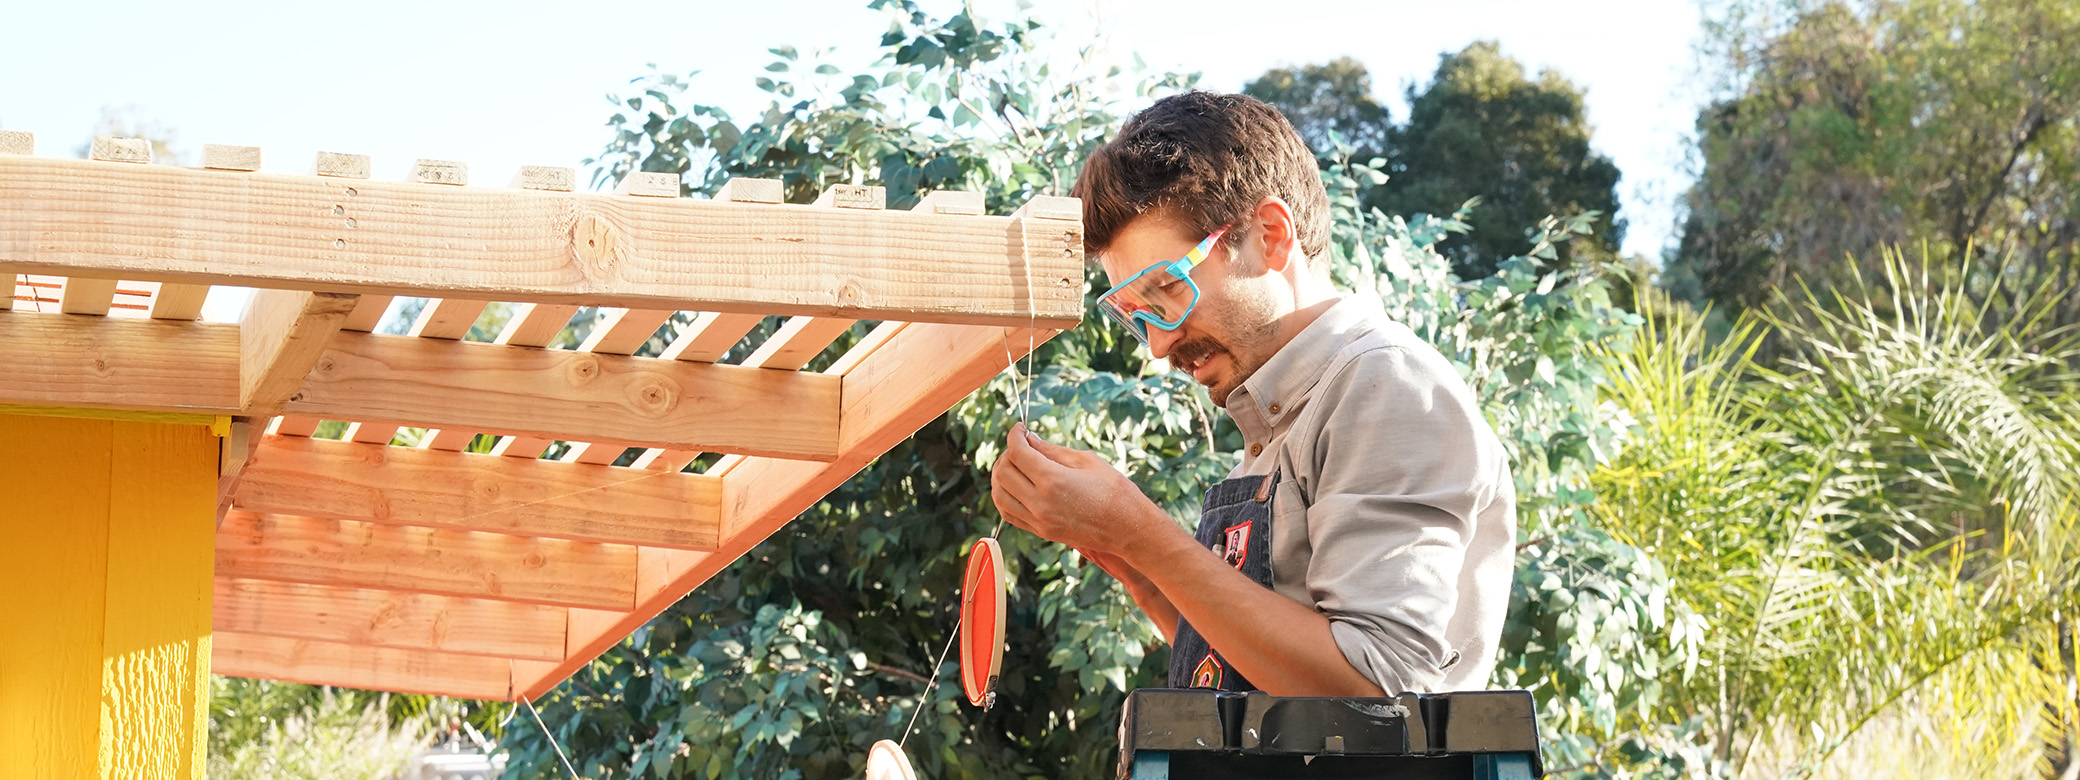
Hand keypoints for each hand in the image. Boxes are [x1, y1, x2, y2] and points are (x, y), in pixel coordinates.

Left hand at [990, 424, 1168, 558]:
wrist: (1129, 529)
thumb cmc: (1115, 492)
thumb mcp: (1086, 461)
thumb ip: (1052, 450)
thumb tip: (1029, 439)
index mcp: (1053, 481)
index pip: (1017, 453)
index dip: (1014, 435)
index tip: (1019, 428)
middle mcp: (1040, 503)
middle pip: (1003, 472)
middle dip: (1007, 453)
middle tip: (1022, 445)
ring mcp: (1038, 520)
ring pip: (999, 495)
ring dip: (1002, 476)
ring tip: (1017, 465)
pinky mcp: (1041, 532)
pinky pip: (1008, 513)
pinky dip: (1004, 496)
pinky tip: (1016, 486)